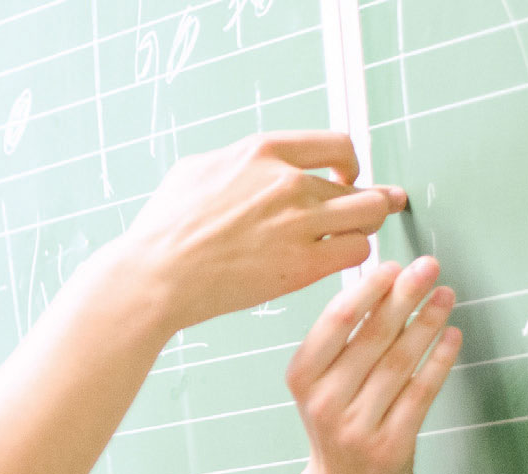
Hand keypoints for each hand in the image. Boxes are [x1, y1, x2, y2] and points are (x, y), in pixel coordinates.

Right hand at [116, 131, 408, 331]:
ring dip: (366, 227)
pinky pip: (356, 252)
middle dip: (370, 200)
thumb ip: (235, 164)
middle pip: (360, 185)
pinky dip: (352, 257)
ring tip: (356, 237)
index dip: (349, 163)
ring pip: (369, 216)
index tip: (346, 177)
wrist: (154, 274)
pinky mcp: (303, 263)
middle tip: (373, 211)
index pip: (336, 145)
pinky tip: (338, 262)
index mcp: (263, 153)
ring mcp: (299, 222)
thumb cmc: (163, 230)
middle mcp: (288, 182)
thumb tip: (250, 166)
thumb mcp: (194, 171)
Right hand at [286, 256, 461, 473]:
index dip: (366, 292)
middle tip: (427, 267)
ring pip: (399, 362)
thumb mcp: (322, 387)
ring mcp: (357, 426)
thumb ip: (344, 344)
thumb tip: (381, 286)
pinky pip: (421, 393)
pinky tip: (452, 336)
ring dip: (427, 323)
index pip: (334, 324)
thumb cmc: (337, 429)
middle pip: (371, 338)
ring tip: (446, 295)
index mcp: (302, 380)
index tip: (391, 266)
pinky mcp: (391, 446)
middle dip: (403, 297)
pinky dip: (439, 361)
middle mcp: (325, 402)